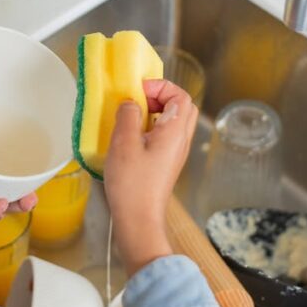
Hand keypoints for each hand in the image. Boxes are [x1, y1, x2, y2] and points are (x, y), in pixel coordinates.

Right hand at [104, 79, 198, 275]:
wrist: (138, 220)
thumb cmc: (132, 184)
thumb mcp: (124, 142)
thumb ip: (129, 115)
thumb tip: (131, 103)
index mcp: (175, 132)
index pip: (181, 95)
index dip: (161, 86)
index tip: (138, 91)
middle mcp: (181, 141)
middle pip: (182, 106)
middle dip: (160, 96)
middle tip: (138, 100)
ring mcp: (175, 153)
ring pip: (174, 121)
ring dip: (155, 112)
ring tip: (131, 118)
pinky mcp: (166, 163)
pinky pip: (165, 135)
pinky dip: (151, 128)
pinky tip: (131, 137)